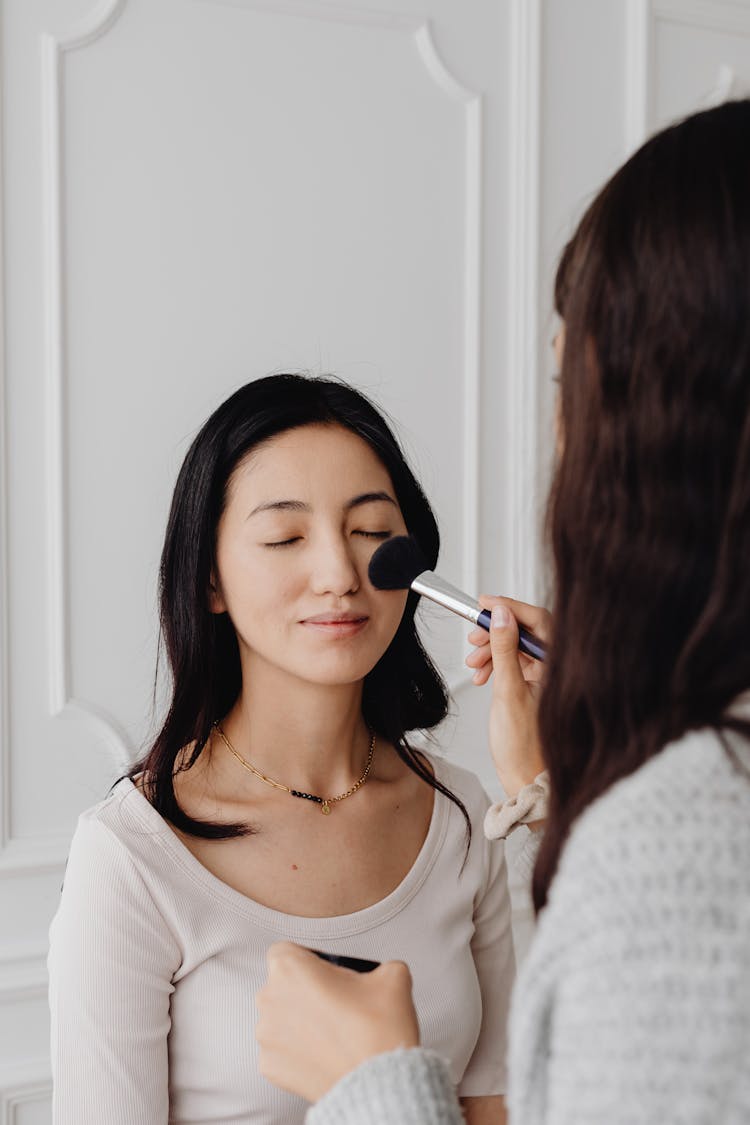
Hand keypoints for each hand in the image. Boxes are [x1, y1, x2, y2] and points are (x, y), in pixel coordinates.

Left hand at [256, 943, 419, 1101]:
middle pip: (282, 987)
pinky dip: (297, 1052)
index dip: (306, 961)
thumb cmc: (378, 1028)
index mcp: (289, 968)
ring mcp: (266, 1036)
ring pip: (279, 1019)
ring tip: (331, 1033)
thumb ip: (376, 966)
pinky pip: (280, 1051)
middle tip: (334, 1005)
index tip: (325, 975)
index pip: (285, 952)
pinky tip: (323, 1054)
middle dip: (303, 993)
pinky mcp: (269, 1067)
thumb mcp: (392, 976)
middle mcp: (269, 998)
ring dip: (299, 1022)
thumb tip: (378, 974)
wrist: (377, 1084)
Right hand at [465, 595, 549, 796]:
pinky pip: (514, 662)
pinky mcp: (535, 686)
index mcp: (560, 667)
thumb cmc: (524, 747)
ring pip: (517, 646)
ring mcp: (546, 677)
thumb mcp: (508, 691)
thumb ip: (505, 650)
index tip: (485, 602)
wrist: (526, 780)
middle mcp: (557, 668)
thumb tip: (501, 615)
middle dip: (496, 631)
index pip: (538, 620)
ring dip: (492, 649)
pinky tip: (482, 676)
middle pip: (526, 631)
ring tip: (474, 663)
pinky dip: (496, 664)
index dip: (510, 607)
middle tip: (474, 636)